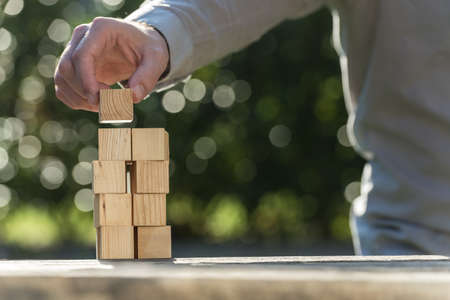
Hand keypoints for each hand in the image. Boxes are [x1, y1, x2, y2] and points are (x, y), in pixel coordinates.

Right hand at [54, 17, 168, 110]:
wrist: (141, 46)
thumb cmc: (148, 49)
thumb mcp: (156, 58)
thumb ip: (147, 77)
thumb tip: (133, 97)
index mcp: (101, 29)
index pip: (82, 56)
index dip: (87, 81)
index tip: (100, 100)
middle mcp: (82, 37)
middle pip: (67, 68)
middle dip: (85, 91)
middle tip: (109, 103)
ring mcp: (74, 51)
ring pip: (62, 78)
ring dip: (80, 98)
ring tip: (106, 105)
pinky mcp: (73, 67)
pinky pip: (63, 87)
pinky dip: (76, 101)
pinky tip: (97, 104)